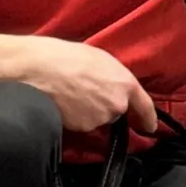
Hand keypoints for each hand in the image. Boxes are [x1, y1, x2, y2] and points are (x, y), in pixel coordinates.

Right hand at [0, 33, 156, 133]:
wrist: (36, 70)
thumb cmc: (64, 57)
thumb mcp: (98, 58)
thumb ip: (114, 78)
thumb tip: (115, 88)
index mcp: (125, 83)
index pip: (145, 107)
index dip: (148, 118)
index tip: (150, 127)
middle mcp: (116, 104)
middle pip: (116, 112)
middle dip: (105, 105)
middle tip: (85, 90)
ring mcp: (98, 119)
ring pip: (97, 120)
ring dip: (88, 111)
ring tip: (70, 93)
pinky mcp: (80, 129)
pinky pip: (81, 125)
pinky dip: (74, 118)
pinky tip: (62, 103)